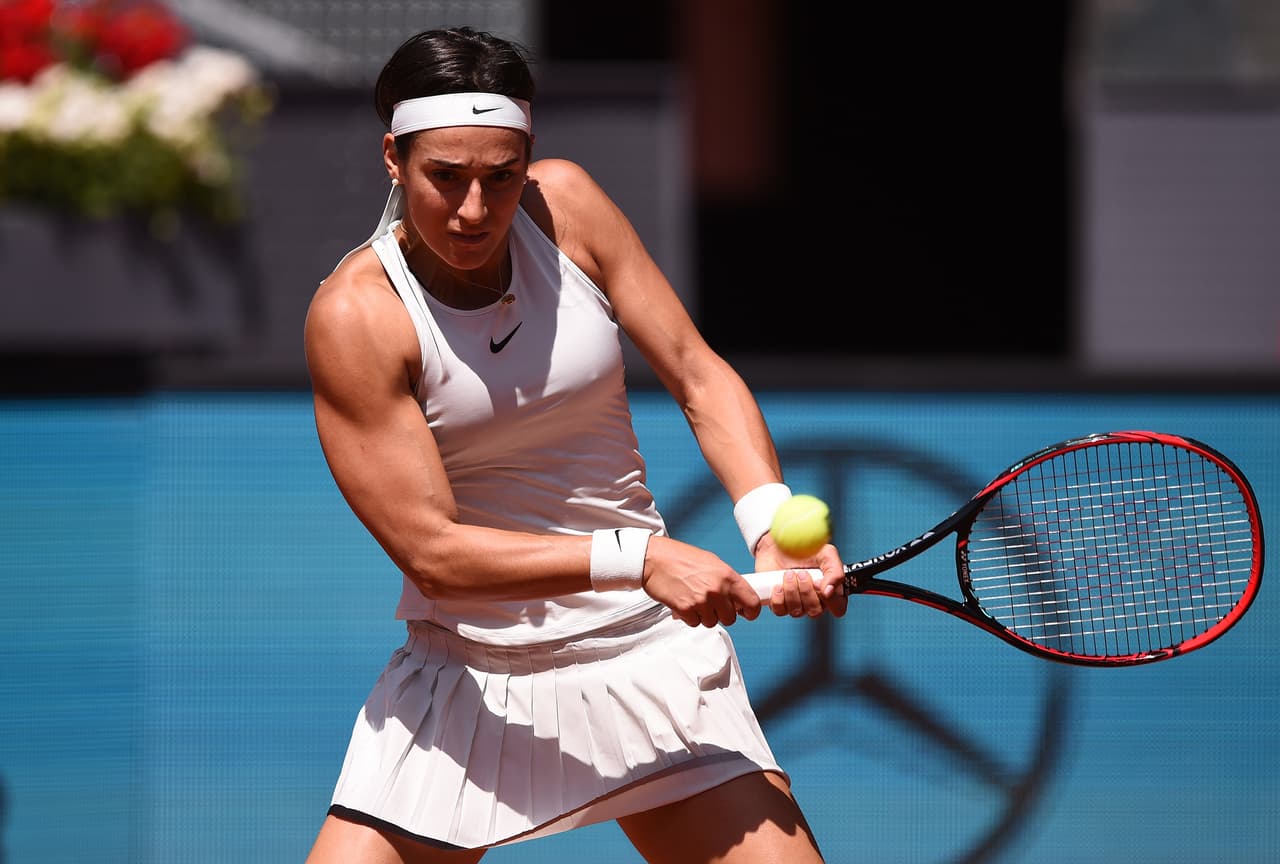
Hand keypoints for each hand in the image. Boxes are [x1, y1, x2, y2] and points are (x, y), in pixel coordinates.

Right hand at [641, 535, 763, 627]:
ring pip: (712, 622)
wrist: (654, 559)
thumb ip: (727, 580)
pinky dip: (690, 616)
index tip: (745, 612)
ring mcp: (701, 601)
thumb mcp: (712, 562)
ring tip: (694, 599)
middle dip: (722, 614)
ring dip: (704, 615)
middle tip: (711, 604)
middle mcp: (716, 589)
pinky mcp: (686, 610)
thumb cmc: (680, 558)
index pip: (752, 603)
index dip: (750, 611)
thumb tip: (738, 596)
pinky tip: (684, 601)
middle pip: (731, 618)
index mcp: (727, 576)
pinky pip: (695, 623)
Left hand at [752, 534, 848, 618]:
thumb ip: (834, 571)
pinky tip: (778, 584)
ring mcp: (797, 604)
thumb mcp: (827, 553)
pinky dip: (778, 597)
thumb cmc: (806, 549)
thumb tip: (828, 591)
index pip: (838, 607)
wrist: (780, 543)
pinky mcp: (780, 604)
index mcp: (831, 591)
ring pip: (797, 612)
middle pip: (815, 611)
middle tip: (801, 572)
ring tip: (788, 573)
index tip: (818, 582)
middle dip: (806, 591)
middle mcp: (815, 601)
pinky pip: (780, 610)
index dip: (830, 600)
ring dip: (792, 591)